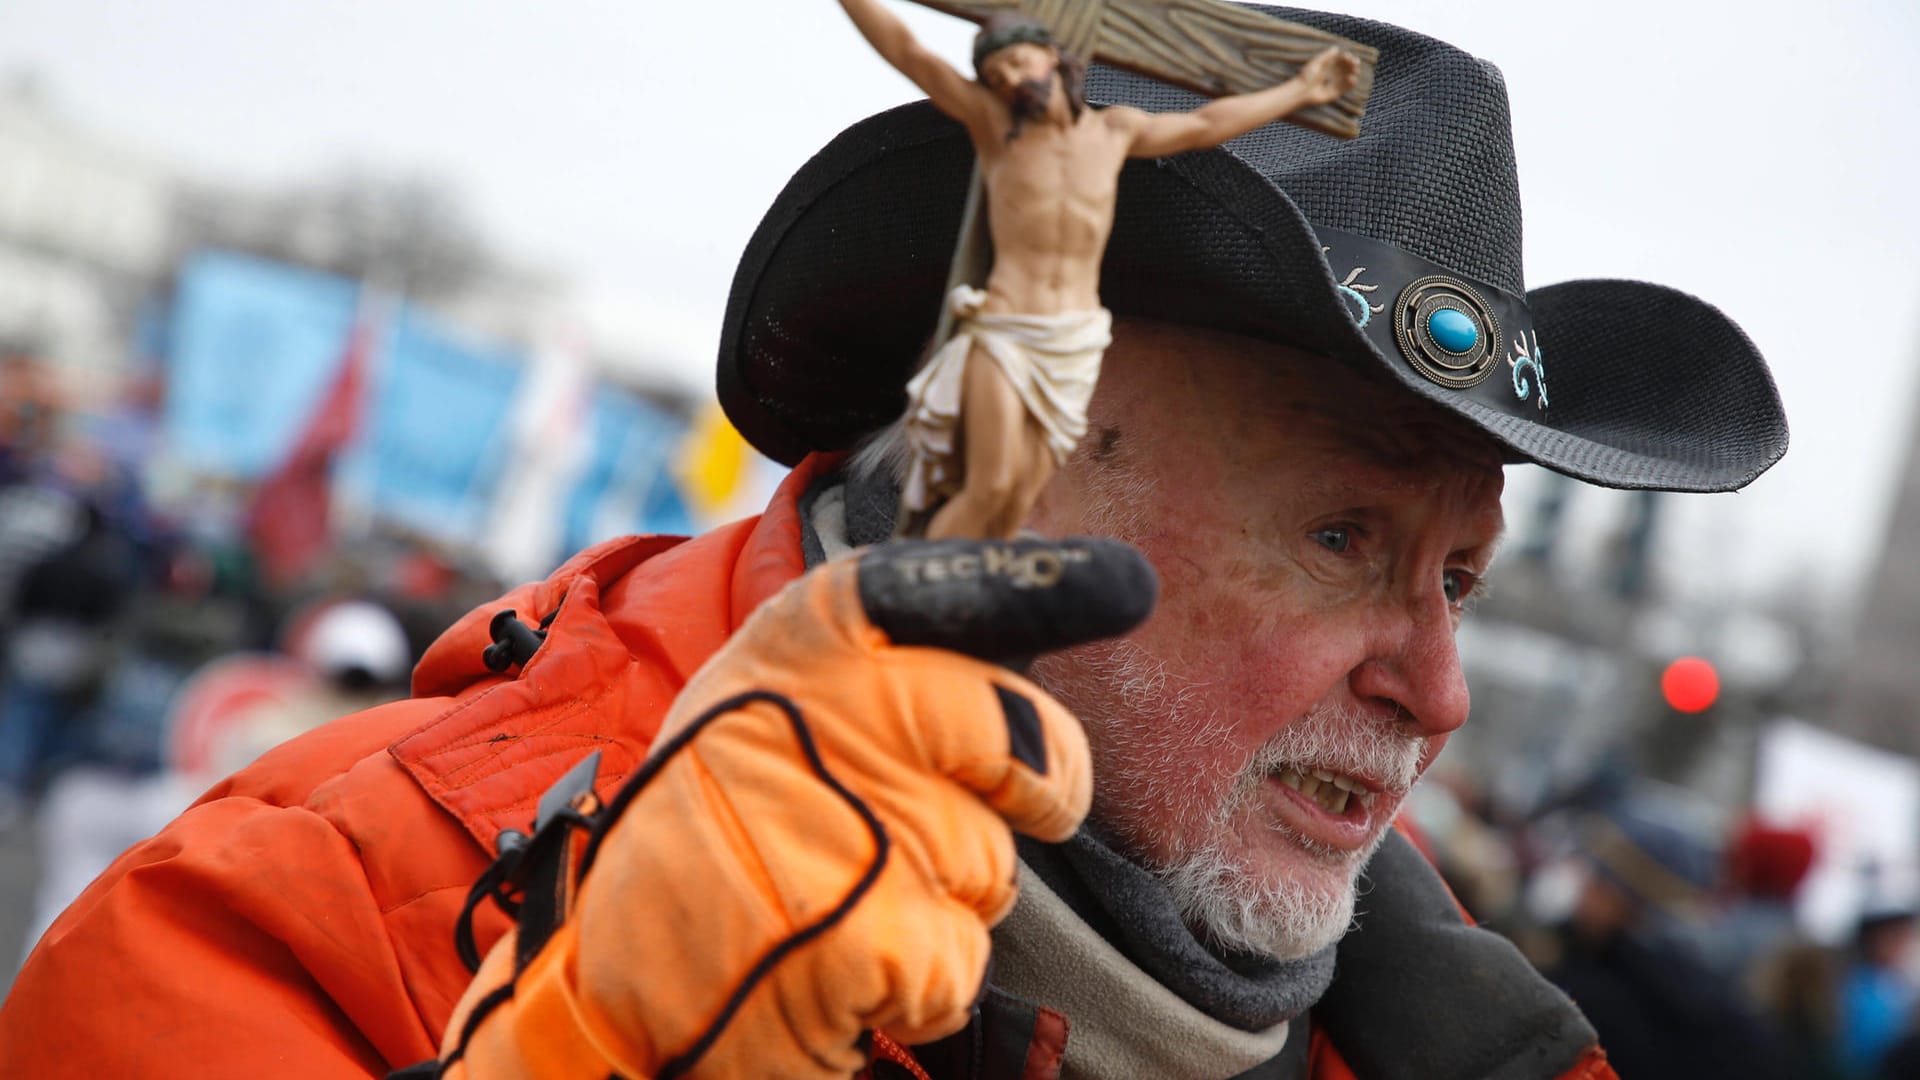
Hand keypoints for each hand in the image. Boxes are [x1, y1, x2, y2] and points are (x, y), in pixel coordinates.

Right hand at [441, 538, 1156, 1078]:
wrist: (612, 975)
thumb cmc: (712, 828)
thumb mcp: (764, 701)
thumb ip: (878, 662)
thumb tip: (1028, 612)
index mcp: (809, 638)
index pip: (954, 589)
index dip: (1048, 586)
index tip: (1126, 585)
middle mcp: (839, 710)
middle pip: (1032, 749)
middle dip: (1032, 794)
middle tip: (960, 820)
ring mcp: (862, 821)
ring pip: (995, 868)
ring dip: (941, 902)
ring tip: (841, 898)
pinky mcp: (873, 934)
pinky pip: (961, 961)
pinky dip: (916, 984)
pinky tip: (837, 963)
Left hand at [1296, 47, 1358, 106]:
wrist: (1301, 91)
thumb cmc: (1306, 76)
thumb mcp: (1316, 63)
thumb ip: (1326, 56)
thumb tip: (1336, 48)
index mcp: (1327, 67)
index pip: (1339, 61)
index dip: (1345, 58)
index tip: (1348, 56)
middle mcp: (1331, 76)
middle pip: (1344, 69)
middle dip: (1351, 66)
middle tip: (1356, 63)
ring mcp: (1333, 85)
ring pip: (1346, 79)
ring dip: (1352, 74)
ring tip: (1355, 71)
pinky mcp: (1333, 94)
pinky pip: (1344, 89)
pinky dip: (1349, 85)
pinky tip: (1353, 80)